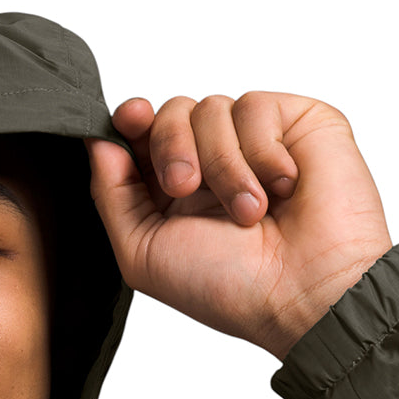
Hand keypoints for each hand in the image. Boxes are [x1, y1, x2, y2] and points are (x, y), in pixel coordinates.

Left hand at [87, 92, 392, 358]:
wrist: (302, 292)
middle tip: (186, 188)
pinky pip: (255, 106)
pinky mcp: (297, 123)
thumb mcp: (142, 252)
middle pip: (169, 112)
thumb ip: (111, 195)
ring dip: (222, 165)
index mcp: (172, 194)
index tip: (129, 118)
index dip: (130, 121)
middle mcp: (211, 164)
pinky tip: (282, 189)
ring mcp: (254, 142)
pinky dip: (261, 152)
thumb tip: (96, 141)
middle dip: (170, 146)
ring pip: (211, 108)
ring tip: (249, 211)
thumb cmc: (227, 287)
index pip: (141, 136)